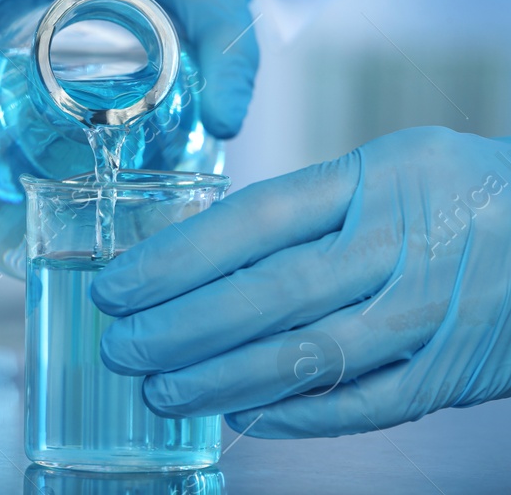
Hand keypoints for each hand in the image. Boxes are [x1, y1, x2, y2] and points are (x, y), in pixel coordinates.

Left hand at [92, 127, 510, 437]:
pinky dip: (296, 416)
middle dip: (182, 328)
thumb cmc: (466, 197)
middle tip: (122, 348)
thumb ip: (310, 208)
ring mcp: (431, 314)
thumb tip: (198, 256)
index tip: (117, 285)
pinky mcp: (451, 373)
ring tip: (163, 392)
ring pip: (308, 356)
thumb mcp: (392, 168)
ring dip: (223, 380)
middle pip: (272, 294)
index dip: (175, 258)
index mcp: (380, 180)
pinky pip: (362, 404)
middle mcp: (403, 246)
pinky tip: (241, 416)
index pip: (256, 220)